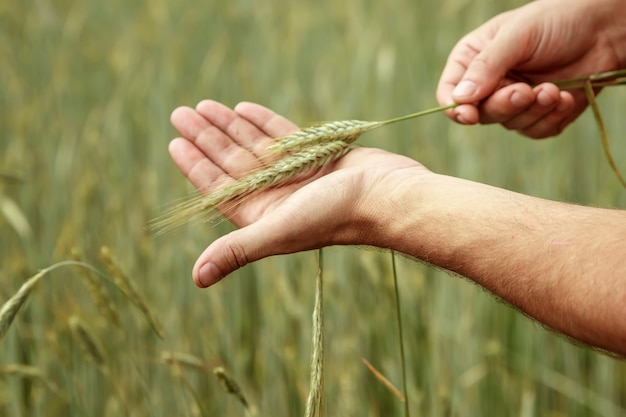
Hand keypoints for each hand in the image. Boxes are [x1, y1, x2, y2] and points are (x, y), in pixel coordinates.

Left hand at [169, 100, 425, 286]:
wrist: (388, 196)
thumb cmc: (335, 216)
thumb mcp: (277, 231)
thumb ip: (236, 251)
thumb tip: (196, 279)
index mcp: (263, 215)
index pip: (219, 188)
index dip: (195, 165)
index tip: (176, 140)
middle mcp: (276, 195)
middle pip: (232, 162)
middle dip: (206, 137)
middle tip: (181, 112)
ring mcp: (296, 174)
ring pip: (254, 146)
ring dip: (229, 126)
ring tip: (205, 105)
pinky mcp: (317, 156)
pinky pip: (283, 136)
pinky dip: (263, 122)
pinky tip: (243, 108)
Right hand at [436, 0, 623, 137]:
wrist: (606, 29)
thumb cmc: (558, 20)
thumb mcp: (518, 35)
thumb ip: (487, 65)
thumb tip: (459, 98)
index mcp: (473, 60)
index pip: (450, 92)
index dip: (456, 108)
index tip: (469, 115)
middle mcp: (490, 83)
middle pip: (480, 113)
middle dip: (505, 105)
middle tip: (526, 91)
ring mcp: (514, 101)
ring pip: (509, 124)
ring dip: (534, 110)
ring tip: (554, 89)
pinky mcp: (539, 114)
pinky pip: (535, 131)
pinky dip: (551, 118)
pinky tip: (565, 97)